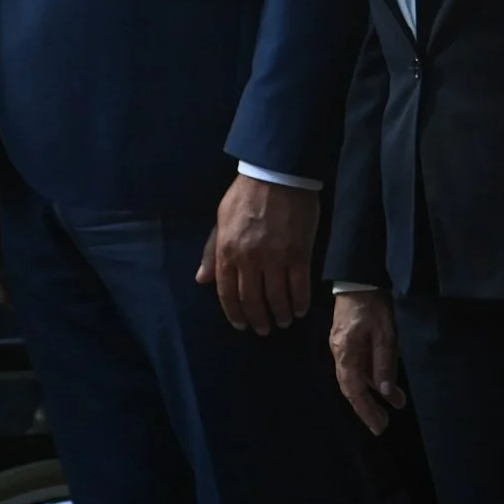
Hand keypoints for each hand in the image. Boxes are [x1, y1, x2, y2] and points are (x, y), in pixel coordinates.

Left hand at [195, 174, 320, 333]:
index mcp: (227, 252)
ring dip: (280, 313)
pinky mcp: (299, 253)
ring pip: (276, 297)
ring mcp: (275, 258)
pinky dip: (300, 301)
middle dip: (258, 319)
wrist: (277, 174)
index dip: (234, 313)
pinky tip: (300, 309)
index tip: (242, 325)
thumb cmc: (246, 195)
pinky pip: (299, 285)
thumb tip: (202, 280)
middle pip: (252, 299)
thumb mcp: (220, 220)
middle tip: (264, 330)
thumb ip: (212, 251)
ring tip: (284, 322)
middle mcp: (249, 260)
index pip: (227, 293)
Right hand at [330, 291, 404, 434]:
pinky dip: (375, 377)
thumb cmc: (372, 303)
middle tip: (383, 424)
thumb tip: (386, 391)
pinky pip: (362, 365)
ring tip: (396, 405)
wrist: (358, 278)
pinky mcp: (351, 342)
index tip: (378, 426)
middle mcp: (340, 354)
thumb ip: (384, 362)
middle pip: (353, 387)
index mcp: (345, 353)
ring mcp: (344, 348)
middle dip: (368, 407)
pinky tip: (389, 384)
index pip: (353, 390)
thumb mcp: (384, 332)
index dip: (365, 410)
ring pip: (359, 377)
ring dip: (376, 392)